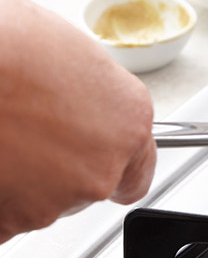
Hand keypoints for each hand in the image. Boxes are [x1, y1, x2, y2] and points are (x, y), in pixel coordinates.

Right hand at [0, 0, 155, 242]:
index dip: (116, 161)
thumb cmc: (18, 46)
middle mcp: (106, 165)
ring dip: (31, 178)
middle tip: (35, 131)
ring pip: (50, 199)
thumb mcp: (76, 57)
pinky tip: (0, 156)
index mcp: (131, 120)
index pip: (139, 167)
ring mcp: (62, 197)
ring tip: (10, 135)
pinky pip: (11, 216)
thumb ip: (94, 94)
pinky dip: (3, 196)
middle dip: (67, 164)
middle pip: (93, 182)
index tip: (99, 156)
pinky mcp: (17, 217)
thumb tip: (82, 99)